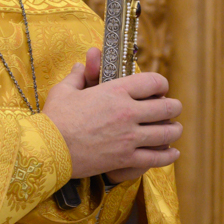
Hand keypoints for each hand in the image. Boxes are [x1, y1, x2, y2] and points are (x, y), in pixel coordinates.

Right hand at [43, 47, 181, 179]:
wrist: (49, 148)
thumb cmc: (55, 117)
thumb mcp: (65, 90)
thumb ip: (79, 76)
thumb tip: (82, 65)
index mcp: (116, 91)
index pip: (154, 82)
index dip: (161, 84)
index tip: (160, 89)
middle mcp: (128, 112)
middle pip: (168, 107)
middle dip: (173, 107)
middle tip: (172, 109)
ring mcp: (130, 137)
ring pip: (167, 133)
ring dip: (174, 130)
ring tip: (174, 130)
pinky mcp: (126, 159)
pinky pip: (157, 158)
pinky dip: (168, 156)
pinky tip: (172, 153)